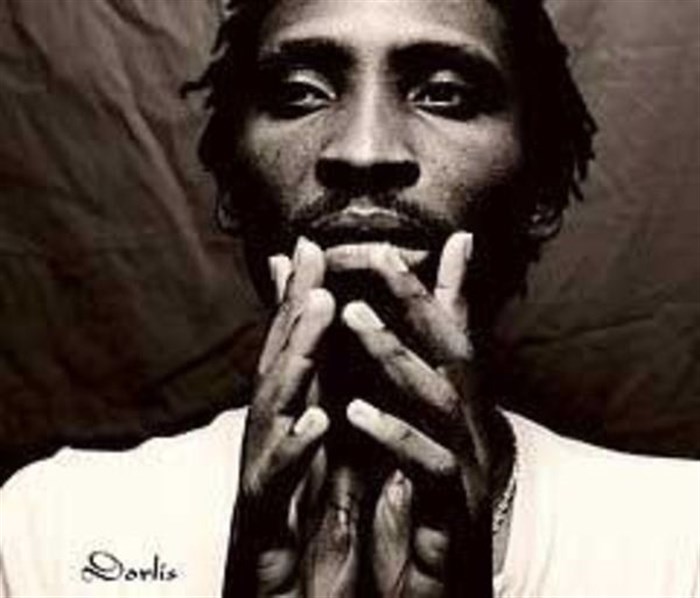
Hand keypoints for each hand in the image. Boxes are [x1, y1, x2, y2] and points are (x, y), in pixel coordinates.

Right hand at [223, 237, 334, 596]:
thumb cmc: (302, 556)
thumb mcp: (325, 485)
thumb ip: (330, 432)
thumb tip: (335, 385)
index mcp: (287, 439)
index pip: (296, 362)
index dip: (303, 306)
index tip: (316, 251)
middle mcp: (266, 453)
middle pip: (278, 371)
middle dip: (294, 311)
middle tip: (313, 255)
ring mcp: (259, 490)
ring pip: (270, 414)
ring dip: (296, 358)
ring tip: (322, 308)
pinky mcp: (258, 536)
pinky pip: (272, 490)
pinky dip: (292, 453)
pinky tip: (316, 420)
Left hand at [328, 232, 503, 596]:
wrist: (434, 597)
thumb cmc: (419, 518)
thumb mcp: (409, 447)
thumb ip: (400, 393)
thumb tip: (388, 344)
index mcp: (456, 418)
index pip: (446, 341)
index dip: (421, 291)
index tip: (386, 247)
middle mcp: (471, 437)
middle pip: (452, 356)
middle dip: (417, 303)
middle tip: (376, 257)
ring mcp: (468, 475)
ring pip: (443, 402)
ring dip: (398, 356)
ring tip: (354, 317)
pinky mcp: (455, 519)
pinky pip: (430, 469)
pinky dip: (395, 435)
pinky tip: (354, 412)